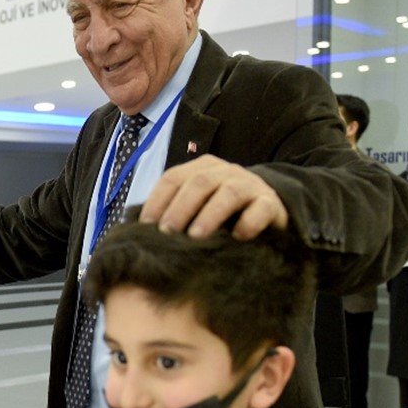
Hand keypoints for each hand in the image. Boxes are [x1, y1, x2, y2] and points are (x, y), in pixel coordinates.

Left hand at [139, 155, 287, 239]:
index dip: (157, 201)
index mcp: (200, 169)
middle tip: (168, 232)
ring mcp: (249, 185)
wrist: (268, 210)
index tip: (145, 226)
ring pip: (229, 192)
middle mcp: (224, 172)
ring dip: (211, 214)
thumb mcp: (195, 208)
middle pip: (199, 183)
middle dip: (180, 207)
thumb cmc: (221, 213)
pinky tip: (238, 238)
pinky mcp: (271, 203)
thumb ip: (172, 214)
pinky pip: (261, 208)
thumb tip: (136, 233)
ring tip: (196, 237)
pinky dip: (249, 222)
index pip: (173, 178)